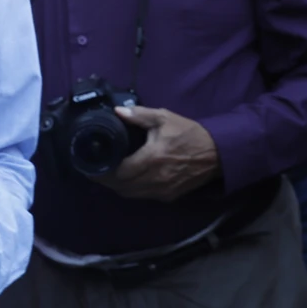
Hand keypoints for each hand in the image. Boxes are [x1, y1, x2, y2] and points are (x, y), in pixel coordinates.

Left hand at [97, 105, 219, 202]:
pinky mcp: (169, 196)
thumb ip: (139, 115)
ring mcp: (162, 190)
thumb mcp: (164, 118)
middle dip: (105, 180)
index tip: (89, 165)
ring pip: (131, 195)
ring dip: (117, 187)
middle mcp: (155, 179)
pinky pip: (144, 197)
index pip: (119, 172)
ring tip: (106, 176)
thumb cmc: (189, 133)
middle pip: (121, 187)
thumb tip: (117, 111)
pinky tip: (127, 180)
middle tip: (94, 170)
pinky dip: (132, 190)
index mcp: (152, 158)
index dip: (102, 171)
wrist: (217, 153)